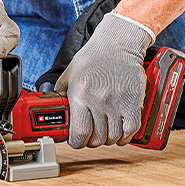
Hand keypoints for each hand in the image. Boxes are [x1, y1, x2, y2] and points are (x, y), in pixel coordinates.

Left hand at [55, 12, 154, 147]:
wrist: (117, 43)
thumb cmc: (93, 57)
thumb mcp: (69, 74)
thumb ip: (60, 93)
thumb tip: (51, 109)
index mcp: (80, 95)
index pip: (79, 134)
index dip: (77, 142)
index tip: (77, 140)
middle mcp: (98, 101)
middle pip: (96, 138)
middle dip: (92, 141)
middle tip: (92, 134)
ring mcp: (118, 103)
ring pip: (113, 137)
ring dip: (108, 138)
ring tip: (105, 131)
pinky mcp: (134, 102)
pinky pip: (130, 130)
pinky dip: (125, 135)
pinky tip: (120, 131)